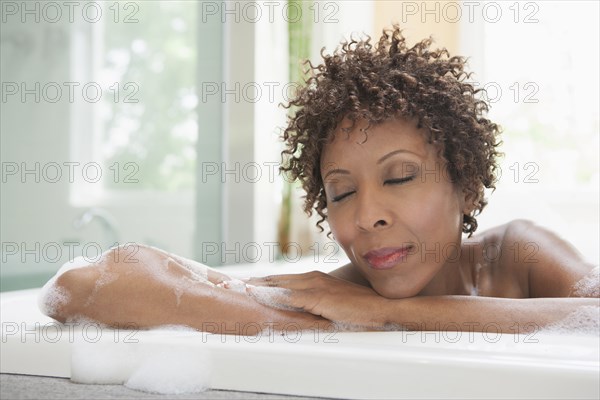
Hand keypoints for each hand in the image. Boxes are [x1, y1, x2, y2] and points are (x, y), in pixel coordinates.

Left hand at [245, 271, 389, 329]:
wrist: (380, 307)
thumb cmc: (360, 308)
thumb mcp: (332, 305)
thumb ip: (315, 306)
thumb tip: (302, 314)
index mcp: (313, 279)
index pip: (280, 279)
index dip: (260, 281)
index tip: (242, 284)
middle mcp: (310, 278)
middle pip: (273, 279)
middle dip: (250, 282)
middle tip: (228, 284)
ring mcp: (313, 286)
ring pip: (276, 284)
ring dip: (254, 286)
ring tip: (234, 288)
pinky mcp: (317, 297)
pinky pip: (288, 296)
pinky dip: (269, 294)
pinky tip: (255, 295)